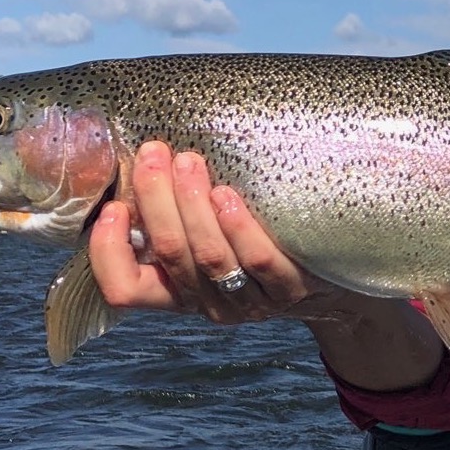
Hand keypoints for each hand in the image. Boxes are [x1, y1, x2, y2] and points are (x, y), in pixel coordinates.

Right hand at [88, 142, 446, 389]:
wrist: (340, 281)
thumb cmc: (264, 238)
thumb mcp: (216, 230)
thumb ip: (182, 204)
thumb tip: (144, 146)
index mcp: (180, 291)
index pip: (124, 290)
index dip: (108, 254)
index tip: (113, 206)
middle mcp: (210, 303)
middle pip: (171, 257)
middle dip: (157, 201)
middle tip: (155, 154)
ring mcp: (253, 303)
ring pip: (212, 259)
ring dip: (194, 206)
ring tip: (188, 162)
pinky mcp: (294, 291)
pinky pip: (260, 263)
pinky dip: (239, 228)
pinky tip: (229, 196)